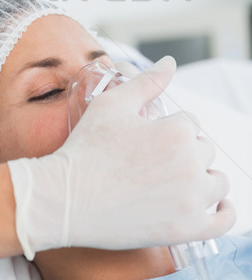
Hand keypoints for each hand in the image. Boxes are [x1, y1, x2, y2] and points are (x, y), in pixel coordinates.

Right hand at [8, 56, 234, 258]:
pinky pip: (223, 221)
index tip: (150, 139)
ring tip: (177, 179)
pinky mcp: (186, 230)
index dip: (169, 127)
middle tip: (154, 160)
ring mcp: (191, 200)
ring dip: (203, 176)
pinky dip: (225, 211)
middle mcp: (191, 164)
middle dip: (184, 151)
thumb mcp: (114, 104)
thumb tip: (170, 62)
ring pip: (217, 181)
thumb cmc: (87, 149)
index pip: (190, 122)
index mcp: (177, 131)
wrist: (67, 198)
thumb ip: (148, 81)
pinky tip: (219, 204)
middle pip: (204, 150)